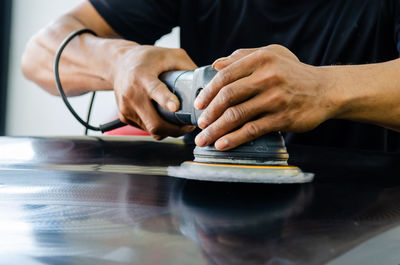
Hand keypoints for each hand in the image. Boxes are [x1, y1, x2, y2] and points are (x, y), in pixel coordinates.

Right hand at [111, 43, 196, 138]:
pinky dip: (158, 128)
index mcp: (142, 75)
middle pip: (155, 122)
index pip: (155, 90)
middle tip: (189, 126)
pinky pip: (146, 129)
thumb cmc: (147, 58)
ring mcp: (126, 108)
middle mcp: (131, 94)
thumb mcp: (169, 55)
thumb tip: (207, 84)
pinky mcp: (124, 116)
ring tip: (180, 123)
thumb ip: (188, 67)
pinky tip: (165, 119)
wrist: (118, 64)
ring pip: (151, 130)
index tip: (176, 107)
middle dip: (175, 129)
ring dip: (168, 130)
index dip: (166, 99)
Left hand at [194, 45, 339, 149]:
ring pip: (237, 116)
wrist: (326, 90)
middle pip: (227, 97)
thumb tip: (215, 65)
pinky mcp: (283, 118)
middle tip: (199, 125)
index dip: (207, 92)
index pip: (225, 76)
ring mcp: (275, 99)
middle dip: (209, 114)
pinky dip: (234, 139)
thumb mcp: (272, 55)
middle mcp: (267, 77)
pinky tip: (222, 144)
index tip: (198, 105)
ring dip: (216, 130)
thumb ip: (242, 57)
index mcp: (261, 60)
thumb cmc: (294, 73)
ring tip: (204, 139)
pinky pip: (252, 130)